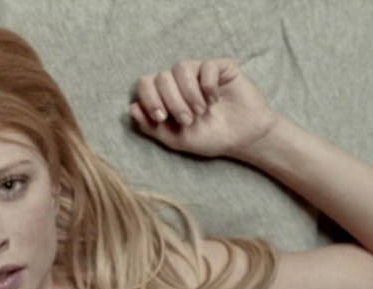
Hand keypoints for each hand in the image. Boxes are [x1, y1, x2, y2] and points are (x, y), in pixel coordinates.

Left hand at [129, 59, 277, 158]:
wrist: (241, 138)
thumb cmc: (208, 137)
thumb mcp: (175, 138)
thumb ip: (151, 126)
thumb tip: (131, 108)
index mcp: (164, 95)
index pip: (145, 84)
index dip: (149, 98)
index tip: (162, 117)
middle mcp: (179, 80)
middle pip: (162, 77)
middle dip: (172, 101)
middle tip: (188, 120)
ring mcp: (199, 71)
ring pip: (181, 67)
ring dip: (188, 93)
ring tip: (201, 112)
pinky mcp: (221, 67)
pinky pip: (207, 66)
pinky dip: (208, 85)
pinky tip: (215, 100)